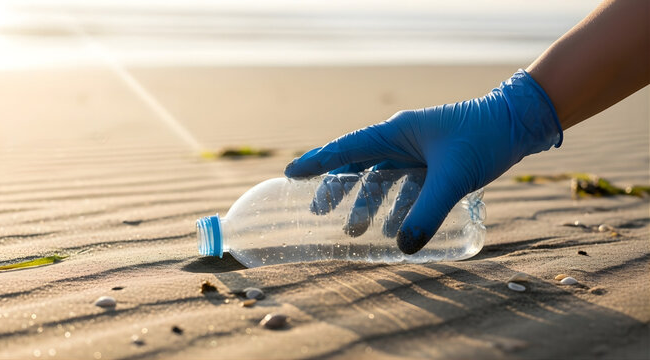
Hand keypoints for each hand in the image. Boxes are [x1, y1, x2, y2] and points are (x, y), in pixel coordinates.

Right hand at [285, 70, 562, 253]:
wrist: (518, 125)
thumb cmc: (484, 138)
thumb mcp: (454, 177)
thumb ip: (428, 213)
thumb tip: (404, 248)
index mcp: (397, 131)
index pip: (347, 147)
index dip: (317, 161)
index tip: (290, 173)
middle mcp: (402, 139)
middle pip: (358, 165)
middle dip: (338, 189)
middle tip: (319, 213)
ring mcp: (417, 152)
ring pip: (381, 179)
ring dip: (368, 205)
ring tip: (355, 231)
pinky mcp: (432, 164)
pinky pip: (406, 187)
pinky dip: (398, 207)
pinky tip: (395, 229)